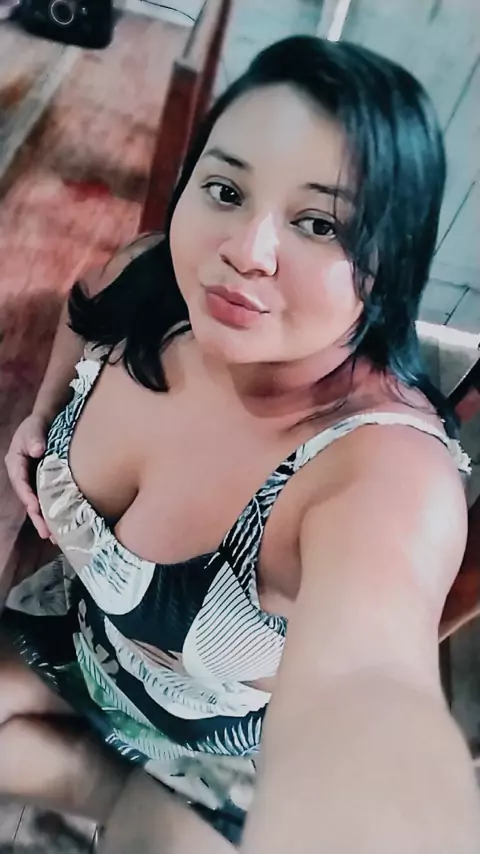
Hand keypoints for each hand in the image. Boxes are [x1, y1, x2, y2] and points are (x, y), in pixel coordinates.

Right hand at [4, 412, 50, 537]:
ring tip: (55, 537)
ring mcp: (34, 480)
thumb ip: (35, 436)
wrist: (51, 419)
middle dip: (37, 517)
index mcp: (15, 462)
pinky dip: (54, 512)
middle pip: (28, 499)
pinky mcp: (46, 483)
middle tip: (47, 534)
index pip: (19, 481)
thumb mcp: (35, 425)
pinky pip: (49, 499)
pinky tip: (63, 525)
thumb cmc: (40, 422)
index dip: (27, 495)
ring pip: (38, 503)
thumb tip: (35, 450)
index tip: (35, 507)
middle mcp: (23, 475)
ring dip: (46, 520)